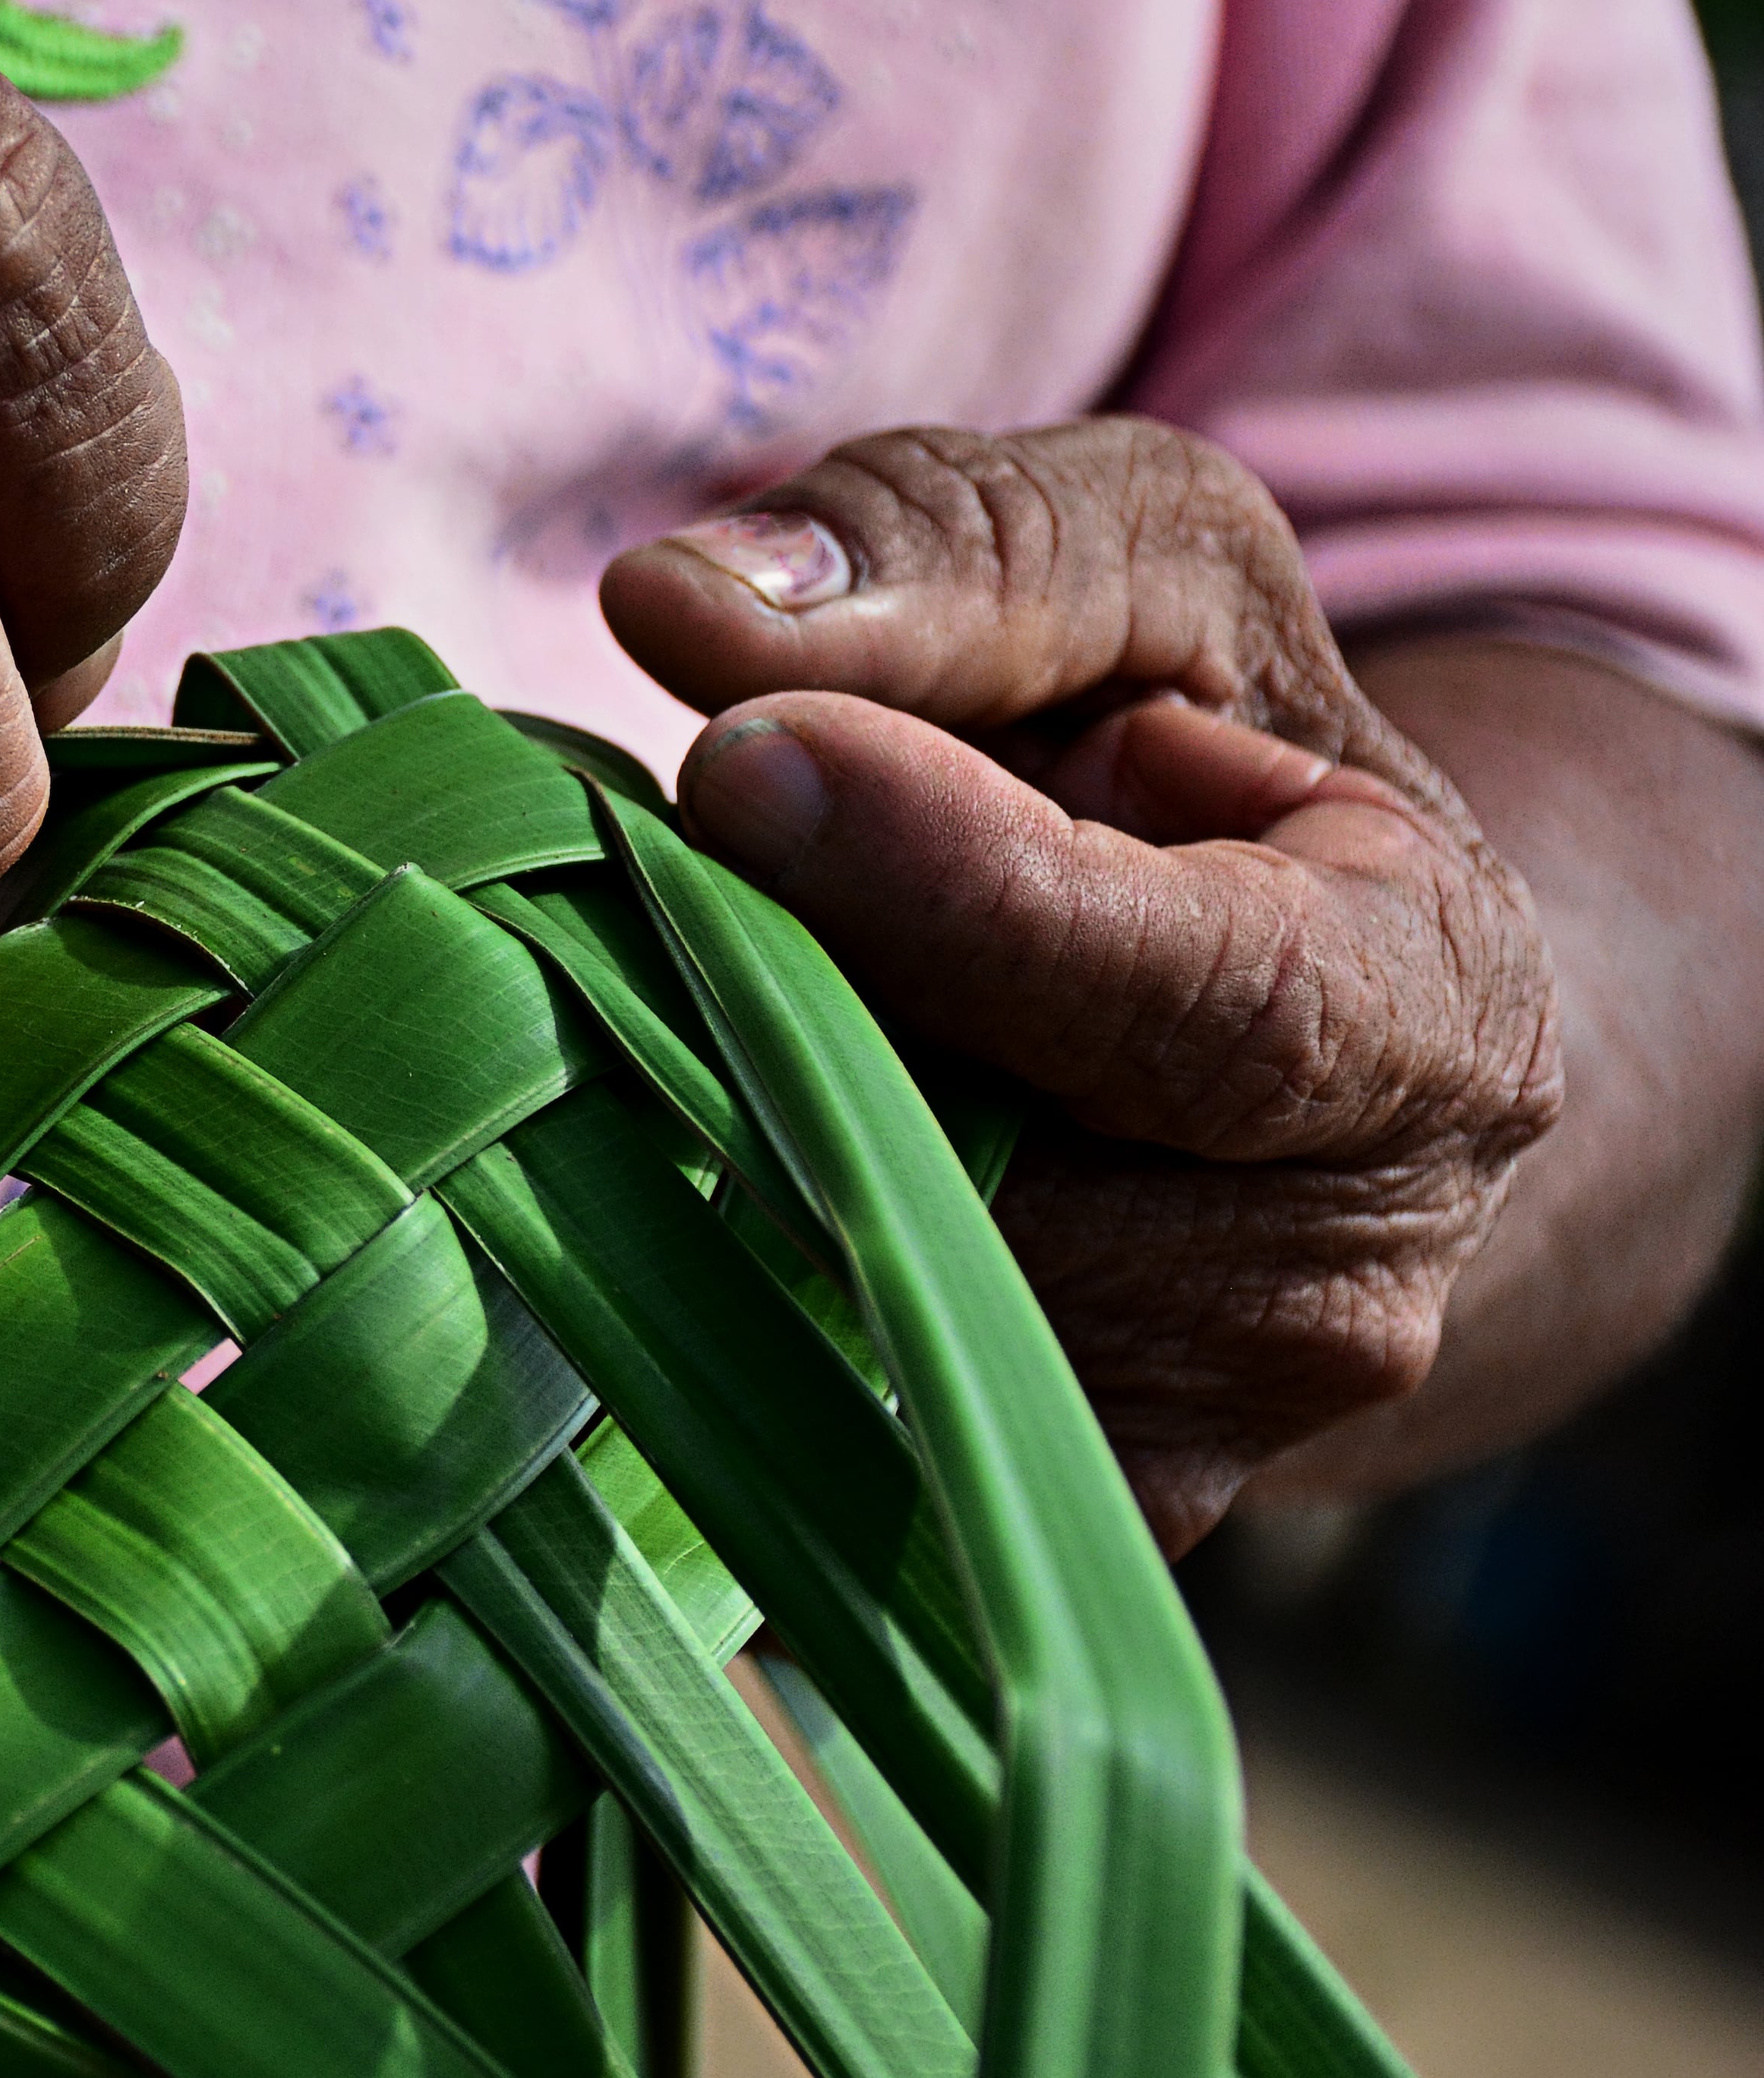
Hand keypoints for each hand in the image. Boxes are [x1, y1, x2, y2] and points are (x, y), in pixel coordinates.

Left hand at [601, 420, 1562, 1545]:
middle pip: (964, 1166)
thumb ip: (955, 558)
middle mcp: (1322, 1289)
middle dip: (767, 1009)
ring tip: (701, 990)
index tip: (743, 761)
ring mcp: (1157, 1438)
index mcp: (1429, 1022)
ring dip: (696, 1126)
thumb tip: (686, 607)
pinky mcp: (985, 1520)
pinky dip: (676, 1262)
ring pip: (831, 1288)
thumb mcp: (1144, 573)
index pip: (1206, 1009)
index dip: (956, 893)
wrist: (1262, 1020)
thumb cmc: (1193, 758)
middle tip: (648, 873)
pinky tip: (662, 1139)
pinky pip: (773, 1408)